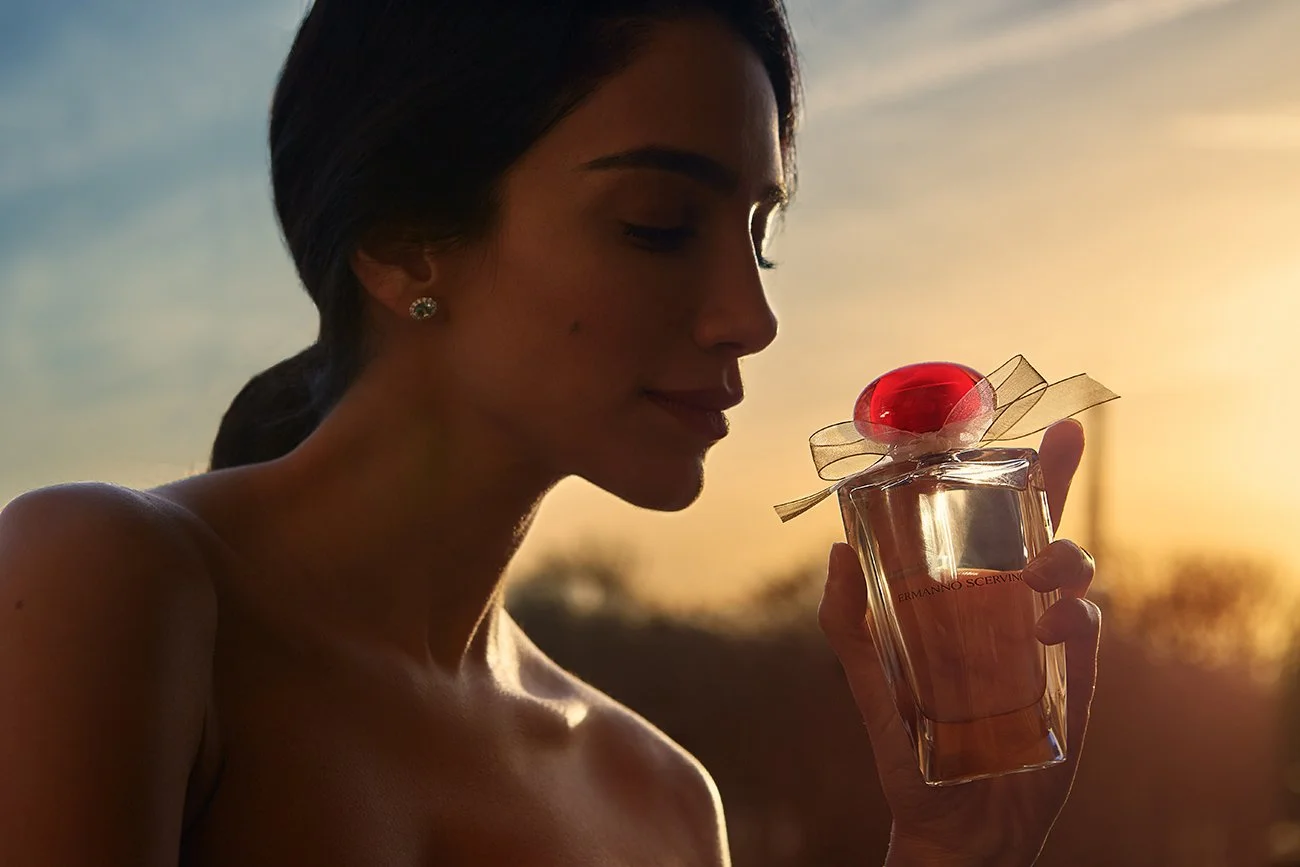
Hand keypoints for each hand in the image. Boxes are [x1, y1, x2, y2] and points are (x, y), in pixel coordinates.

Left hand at [818, 420, 1101, 866]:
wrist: (945, 820)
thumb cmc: (906, 743)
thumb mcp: (867, 677)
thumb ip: (845, 619)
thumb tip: (836, 547)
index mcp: (966, 594)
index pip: (994, 523)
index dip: (1018, 474)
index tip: (1036, 428)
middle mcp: (1011, 608)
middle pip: (1046, 528)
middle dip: (1061, 478)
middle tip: (1063, 444)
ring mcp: (1046, 643)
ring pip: (1076, 573)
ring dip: (1066, 556)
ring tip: (1036, 576)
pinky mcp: (1072, 686)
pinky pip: (1088, 635)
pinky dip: (1077, 620)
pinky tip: (1049, 631)